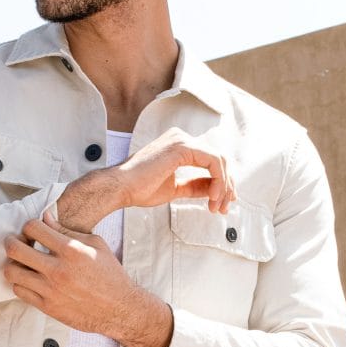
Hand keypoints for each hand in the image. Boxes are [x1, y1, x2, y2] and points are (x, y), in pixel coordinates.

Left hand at [5, 220, 174, 346]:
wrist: (119, 308)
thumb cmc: (109, 274)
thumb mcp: (95, 244)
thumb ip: (68, 230)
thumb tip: (45, 218)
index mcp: (71, 250)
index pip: (33, 228)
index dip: (29, 226)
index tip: (32, 231)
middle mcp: (58, 270)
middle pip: (15, 249)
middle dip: (11, 241)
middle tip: (16, 242)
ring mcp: (51, 290)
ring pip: (12, 272)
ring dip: (13, 263)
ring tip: (20, 262)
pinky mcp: (47, 306)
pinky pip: (19, 291)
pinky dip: (19, 282)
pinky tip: (28, 278)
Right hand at [54, 129, 235, 233]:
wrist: (119, 188)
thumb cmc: (139, 189)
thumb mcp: (175, 188)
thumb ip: (195, 185)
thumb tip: (215, 190)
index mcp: (179, 145)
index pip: (210, 161)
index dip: (221, 183)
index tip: (222, 204)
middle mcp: (181, 138)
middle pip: (219, 159)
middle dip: (226, 186)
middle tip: (225, 208)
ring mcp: (182, 139)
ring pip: (219, 160)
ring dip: (223, 186)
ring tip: (218, 206)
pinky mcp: (182, 147)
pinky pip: (213, 161)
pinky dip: (218, 180)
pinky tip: (213, 197)